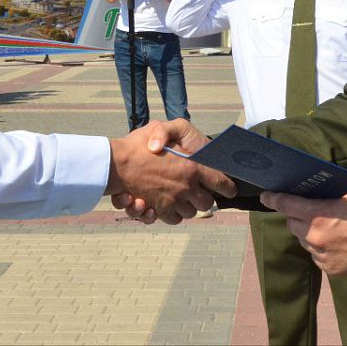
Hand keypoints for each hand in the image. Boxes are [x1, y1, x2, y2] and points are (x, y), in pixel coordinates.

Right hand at [107, 119, 235, 224]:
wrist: (115, 165)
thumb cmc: (136, 145)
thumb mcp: (158, 126)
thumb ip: (173, 130)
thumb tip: (184, 148)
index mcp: (193, 165)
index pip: (221, 181)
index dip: (227, 187)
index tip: (230, 190)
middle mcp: (188, 185)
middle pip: (207, 203)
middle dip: (204, 200)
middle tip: (198, 193)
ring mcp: (175, 200)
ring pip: (191, 212)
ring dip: (188, 207)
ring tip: (180, 198)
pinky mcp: (161, 210)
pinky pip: (175, 219)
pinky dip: (173, 215)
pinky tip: (168, 204)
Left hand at [261, 186, 346, 274]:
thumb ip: (324, 192)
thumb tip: (307, 188)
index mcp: (317, 214)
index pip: (285, 204)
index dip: (273, 199)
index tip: (265, 196)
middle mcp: (314, 236)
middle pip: (292, 224)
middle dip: (298, 217)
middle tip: (314, 213)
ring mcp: (321, 255)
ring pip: (304, 241)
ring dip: (310, 234)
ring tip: (330, 230)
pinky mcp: (330, 269)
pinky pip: (316, 256)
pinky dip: (321, 250)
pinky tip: (337, 244)